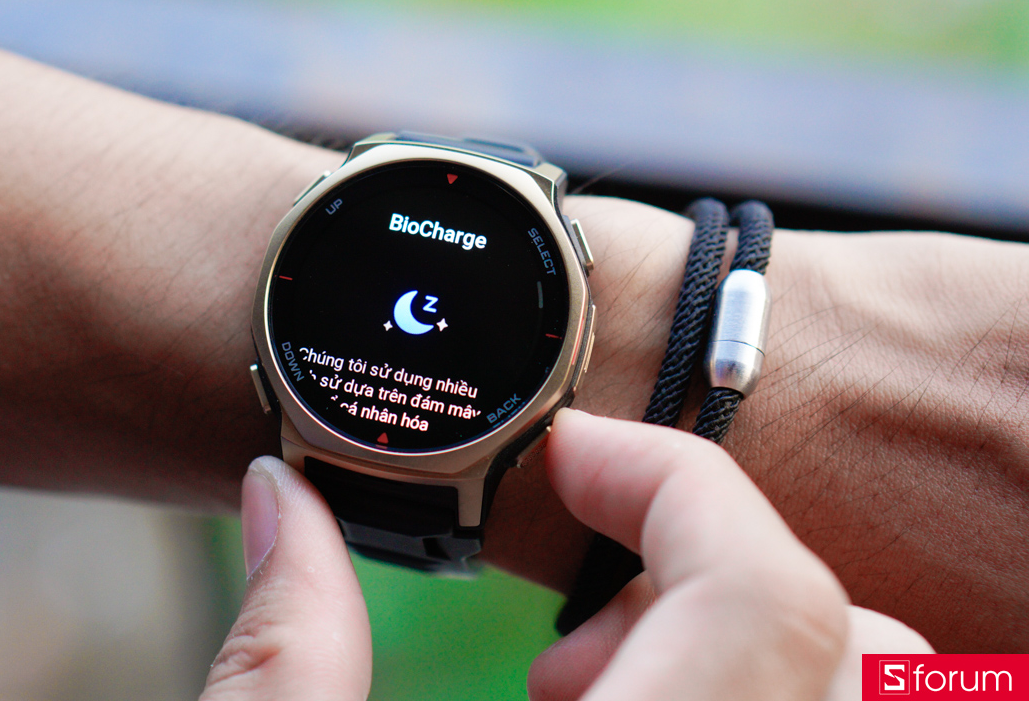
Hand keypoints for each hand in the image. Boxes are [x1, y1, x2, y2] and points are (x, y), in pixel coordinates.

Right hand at [202, 410, 929, 700]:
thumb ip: (280, 646)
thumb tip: (277, 492)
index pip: (760, 591)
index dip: (665, 483)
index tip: (565, 458)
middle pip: (842, 634)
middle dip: (702, 569)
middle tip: (566, 626)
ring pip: (859, 684)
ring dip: (736, 635)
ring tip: (589, 683)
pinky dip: (754, 684)